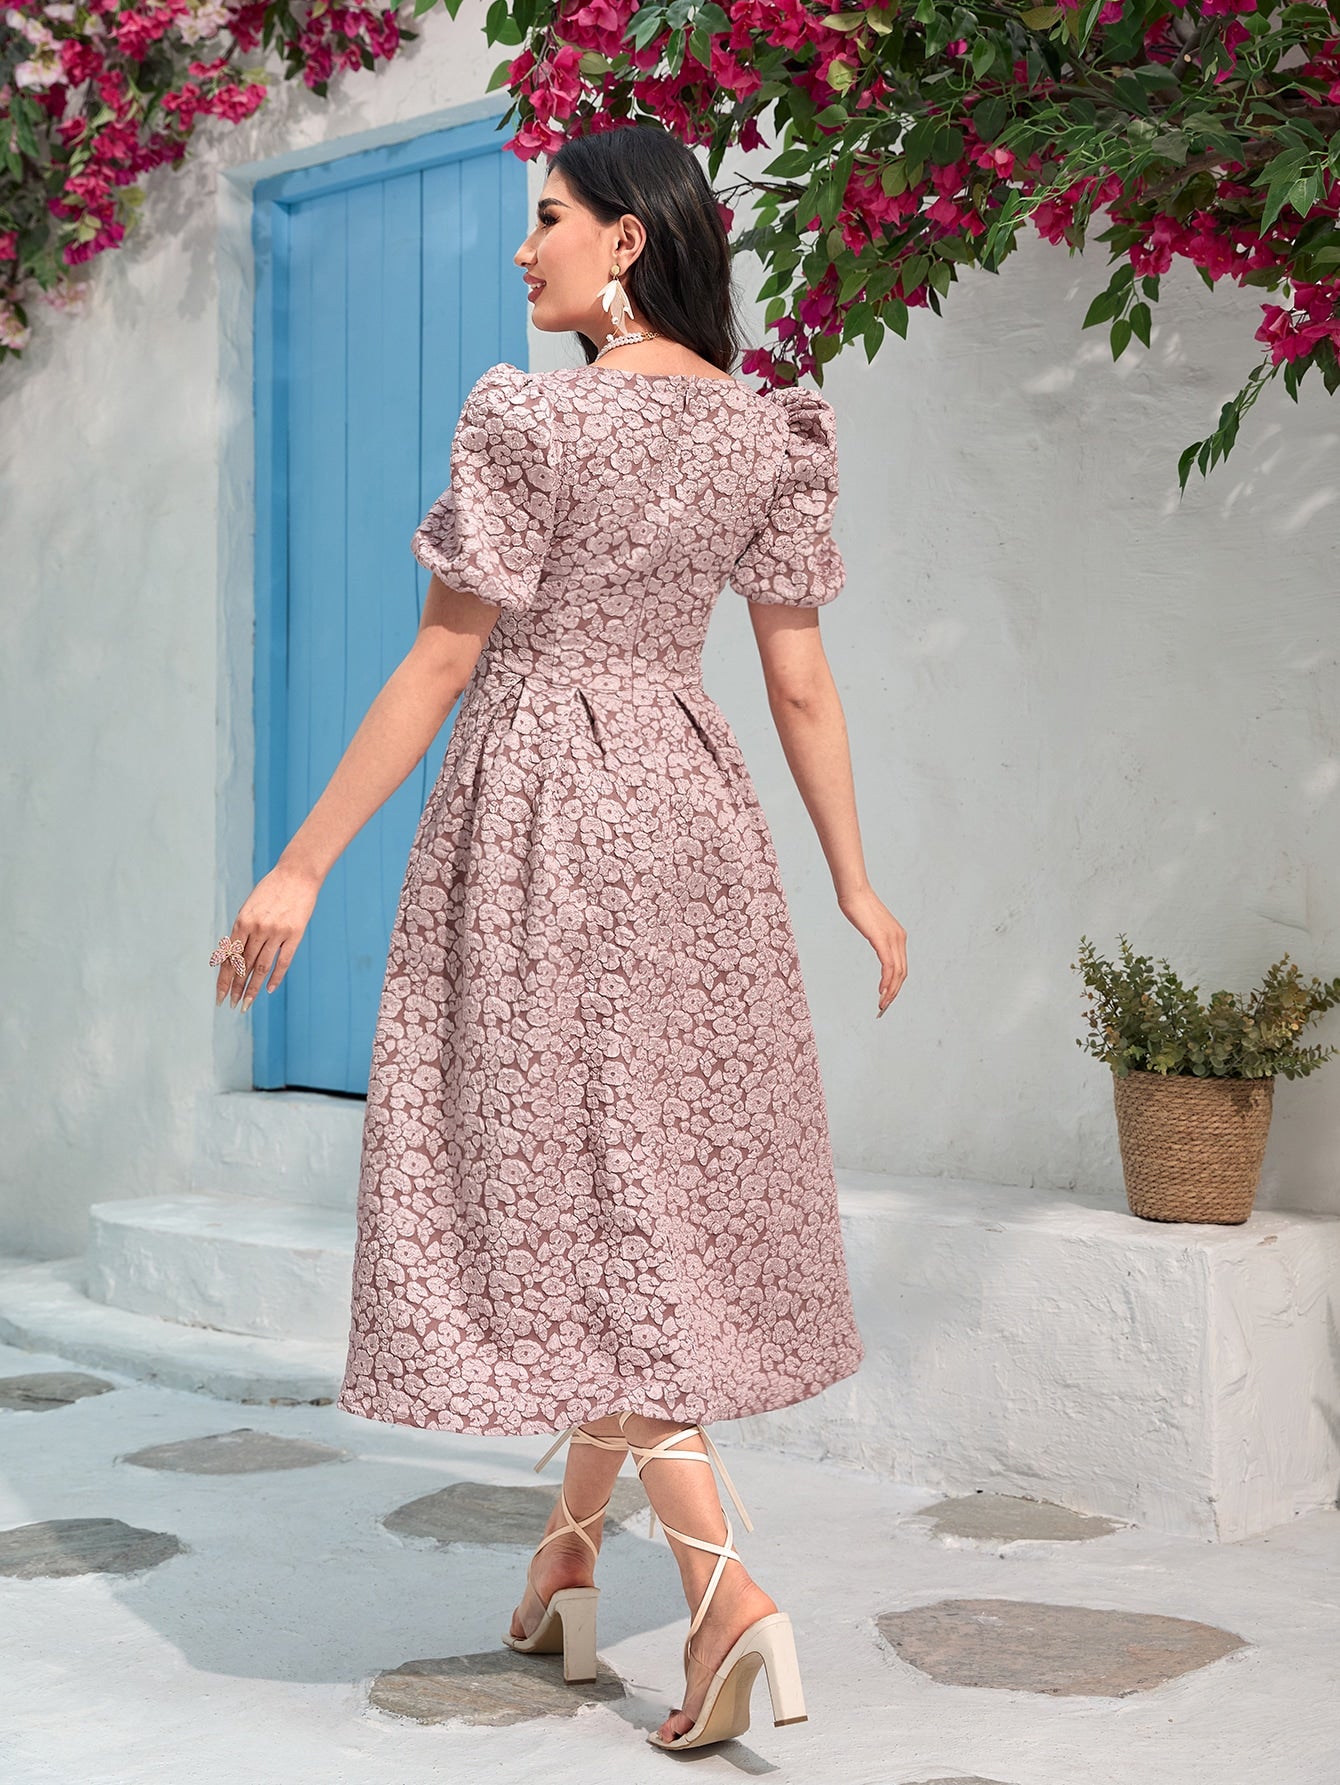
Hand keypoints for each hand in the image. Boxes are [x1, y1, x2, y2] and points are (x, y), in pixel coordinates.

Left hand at [213, 861, 320, 1009]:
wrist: (297, 874)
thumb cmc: (270, 890)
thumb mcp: (249, 907)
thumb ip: (242, 931)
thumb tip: (234, 957)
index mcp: (242, 921)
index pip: (230, 958)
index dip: (224, 979)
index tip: (220, 996)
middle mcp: (258, 928)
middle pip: (244, 966)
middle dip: (236, 988)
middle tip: (231, 1005)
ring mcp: (277, 932)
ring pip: (261, 967)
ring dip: (253, 988)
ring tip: (246, 1004)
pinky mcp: (295, 934)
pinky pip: (283, 961)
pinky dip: (276, 977)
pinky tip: (269, 989)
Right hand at [837, 885, 906, 1018]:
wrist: (853, 891)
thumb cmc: (858, 905)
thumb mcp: (870, 924)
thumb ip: (876, 935)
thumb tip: (875, 940)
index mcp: (898, 936)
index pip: (901, 966)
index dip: (895, 984)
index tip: (886, 997)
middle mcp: (899, 938)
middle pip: (902, 973)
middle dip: (894, 992)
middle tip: (884, 1007)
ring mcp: (892, 939)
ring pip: (897, 972)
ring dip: (890, 991)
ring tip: (882, 1004)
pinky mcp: (882, 939)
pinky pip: (889, 966)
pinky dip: (887, 981)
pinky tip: (882, 991)